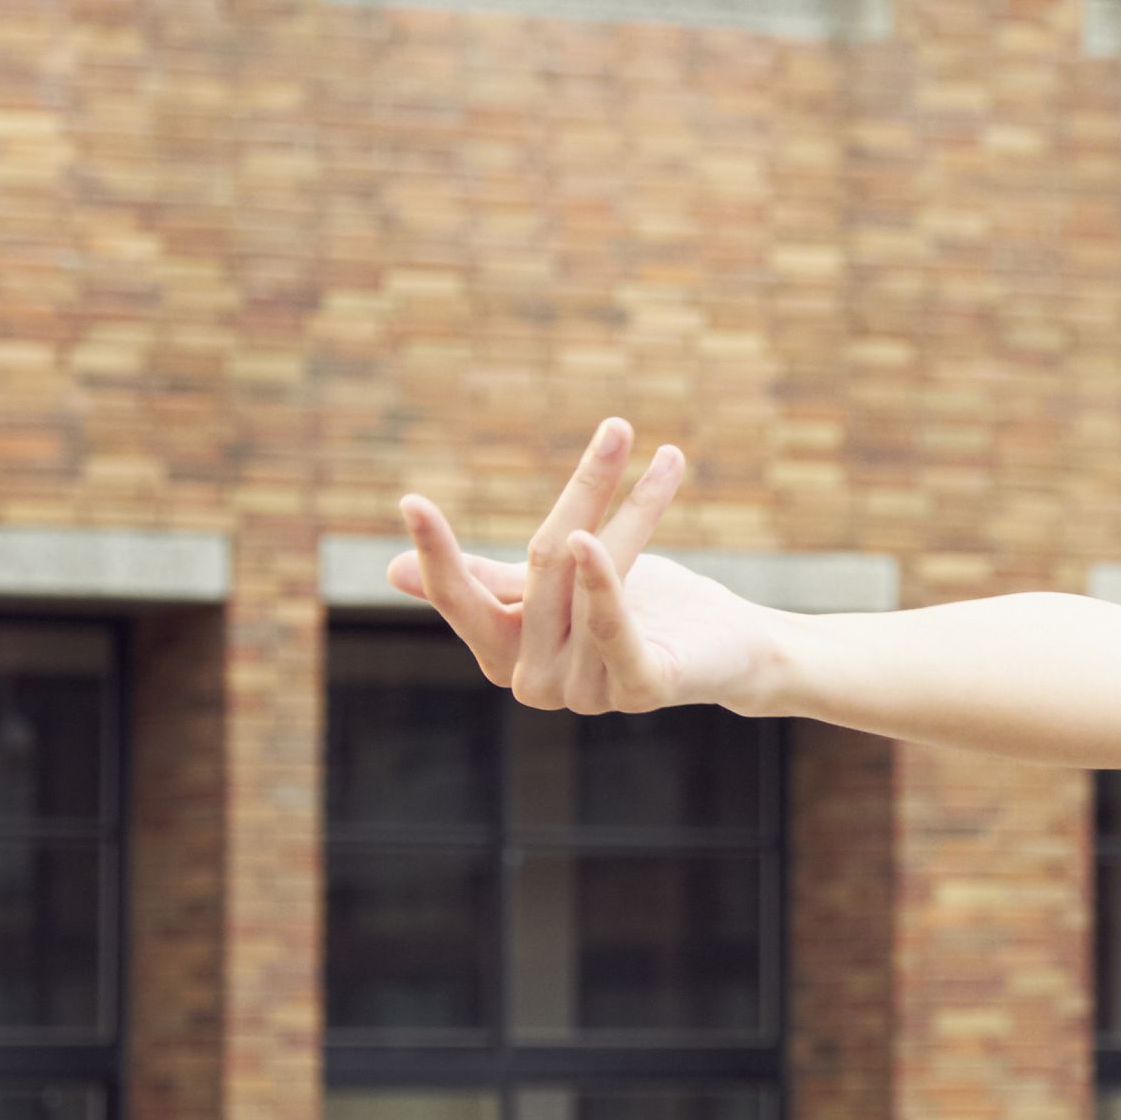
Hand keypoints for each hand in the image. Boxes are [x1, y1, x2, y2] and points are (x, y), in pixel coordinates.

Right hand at [388, 419, 778, 713]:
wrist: (728, 648)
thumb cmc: (641, 606)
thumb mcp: (558, 582)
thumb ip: (489, 579)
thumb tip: (392, 572)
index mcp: (505, 654)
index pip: (461, 599)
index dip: (439, 551)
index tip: (413, 500)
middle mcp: (535, 683)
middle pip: (543, 567)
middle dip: (584, 490)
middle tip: (617, 425)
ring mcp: (585, 694)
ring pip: (584, 583)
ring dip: (627, 512)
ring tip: (636, 450)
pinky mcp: (638, 691)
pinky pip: (613, 632)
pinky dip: (602, 587)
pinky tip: (593, 541)